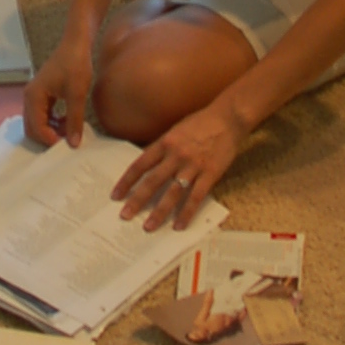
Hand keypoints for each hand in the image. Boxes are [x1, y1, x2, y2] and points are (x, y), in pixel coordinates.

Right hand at [23, 26, 94, 149]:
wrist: (76, 44)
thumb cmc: (76, 65)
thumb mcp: (77, 94)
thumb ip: (74, 120)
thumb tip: (73, 144)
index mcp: (34, 97)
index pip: (36, 128)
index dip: (50, 140)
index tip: (67, 146)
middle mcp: (29, 98)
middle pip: (31, 128)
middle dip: (47, 138)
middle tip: (67, 142)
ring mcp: (34, 96)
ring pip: (36, 123)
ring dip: (50, 131)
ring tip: (68, 132)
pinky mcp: (42, 95)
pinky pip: (42, 116)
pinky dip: (52, 123)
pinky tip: (67, 122)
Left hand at [112, 97, 248, 231]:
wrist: (228, 118)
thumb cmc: (201, 123)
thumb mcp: (175, 131)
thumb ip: (162, 148)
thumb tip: (147, 166)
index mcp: (165, 143)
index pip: (140, 165)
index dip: (126, 181)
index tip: (116, 195)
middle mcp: (176, 155)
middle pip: (152, 181)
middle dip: (137, 200)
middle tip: (125, 215)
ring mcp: (193, 166)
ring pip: (172, 193)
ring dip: (159, 211)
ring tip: (149, 226)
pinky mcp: (210, 174)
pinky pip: (196, 197)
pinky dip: (186, 213)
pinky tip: (179, 225)